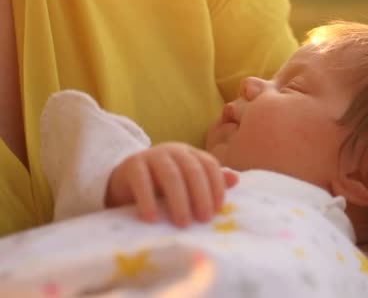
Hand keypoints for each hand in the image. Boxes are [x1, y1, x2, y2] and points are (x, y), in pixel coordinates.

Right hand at [106, 142, 237, 226]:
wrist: (125, 183)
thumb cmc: (162, 186)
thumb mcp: (188, 184)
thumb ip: (210, 181)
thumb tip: (236, 179)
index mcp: (191, 154)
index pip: (209, 165)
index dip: (216, 186)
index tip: (218, 209)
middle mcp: (174, 150)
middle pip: (193, 170)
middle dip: (201, 195)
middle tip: (204, 219)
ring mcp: (152, 155)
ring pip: (171, 175)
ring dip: (179, 201)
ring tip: (183, 224)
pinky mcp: (132, 165)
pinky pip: (142, 181)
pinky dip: (148, 200)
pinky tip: (153, 218)